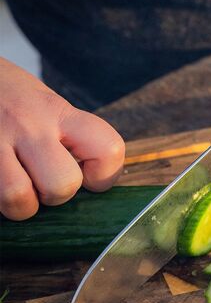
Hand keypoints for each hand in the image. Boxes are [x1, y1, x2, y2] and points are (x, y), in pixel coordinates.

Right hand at [0, 58, 124, 219]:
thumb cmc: (7, 97)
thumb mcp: (44, 103)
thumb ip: (69, 136)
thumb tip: (90, 185)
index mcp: (57, 111)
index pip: (108, 149)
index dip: (104, 175)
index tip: (89, 176)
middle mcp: (28, 125)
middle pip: (63, 183)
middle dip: (57, 195)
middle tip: (43, 184)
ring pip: (19, 197)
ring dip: (21, 204)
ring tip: (16, 187)